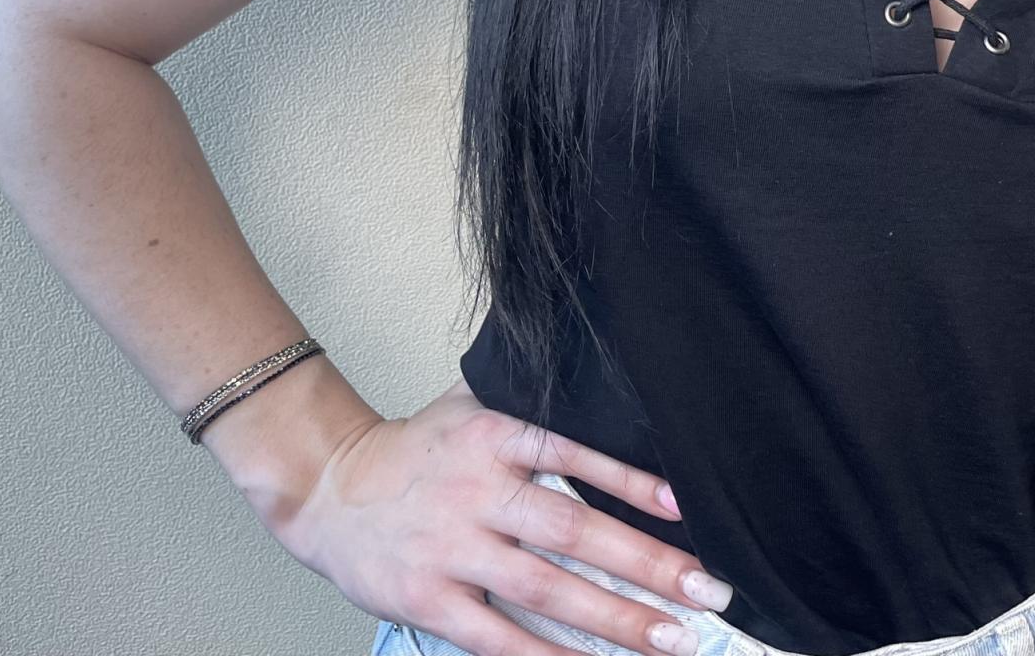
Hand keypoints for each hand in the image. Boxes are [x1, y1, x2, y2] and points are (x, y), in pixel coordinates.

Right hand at [275, 377, 734, 655]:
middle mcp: (476, 492)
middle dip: (647, 565)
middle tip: (707, 590)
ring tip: (672, 638)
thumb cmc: (420, 450)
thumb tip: (619, 402)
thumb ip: (538, 409)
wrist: (327, 487)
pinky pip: (499, 638)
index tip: (687, 507)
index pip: (574, 454)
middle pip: (573, 531)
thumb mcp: (474, 405)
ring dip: (615, 619)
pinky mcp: (429, 600)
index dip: (632, 482)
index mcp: (493, 436)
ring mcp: (451, 550)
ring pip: (545, 589)